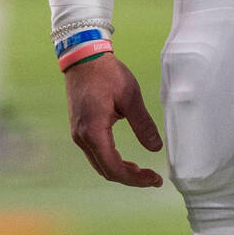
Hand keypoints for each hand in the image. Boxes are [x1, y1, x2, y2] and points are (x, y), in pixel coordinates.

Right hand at [65, 53, 163, 186]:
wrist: (82, 56)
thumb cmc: (106, 72)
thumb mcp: (130, 96)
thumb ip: (143, 124)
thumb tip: (156, 148)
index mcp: (94, 131)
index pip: (114, 168)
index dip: (135, 179)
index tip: (155, 179)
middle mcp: (82, 137)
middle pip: (105, 170)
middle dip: (129, 178)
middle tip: (151, 177)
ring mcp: (77, 133)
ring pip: (98, 163)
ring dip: (119, 170)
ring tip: (140, 169)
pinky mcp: (78, 127)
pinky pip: (94, 152)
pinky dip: (109, 160)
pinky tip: (123, 157)